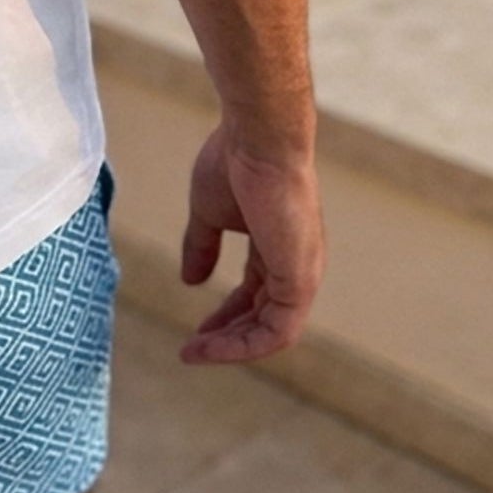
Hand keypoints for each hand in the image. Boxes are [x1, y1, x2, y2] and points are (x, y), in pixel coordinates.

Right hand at [178, 126, 323, 364]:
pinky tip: (212, 345)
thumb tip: (191, 281)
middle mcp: (296, 263)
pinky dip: (245, 345)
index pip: (255, 292)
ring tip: (195, 353)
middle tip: (192, 349)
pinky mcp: (300, 280)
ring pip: (272, 331)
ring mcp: (301, 273)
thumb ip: (202, 247)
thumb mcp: (209, 212)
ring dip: (233, 347)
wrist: (258, 139)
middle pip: (263, 316)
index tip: (195, 329)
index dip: (226, 313)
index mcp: (277, 246)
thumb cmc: (235, 162)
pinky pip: (277, 331)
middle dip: (227, 336)